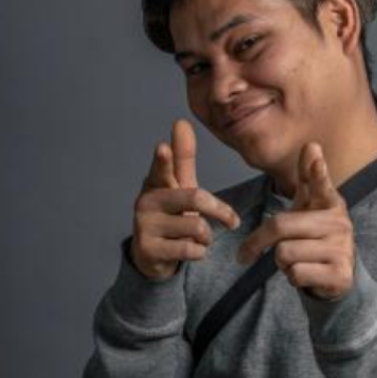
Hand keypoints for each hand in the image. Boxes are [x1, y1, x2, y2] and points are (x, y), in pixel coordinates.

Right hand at [131, 118, 240, 279]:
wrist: (152, 255)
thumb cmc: (171, 214)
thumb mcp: (180, 186)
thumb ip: (183, 157)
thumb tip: (181, 122)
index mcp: (156, 182)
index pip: (162, 169)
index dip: (163, 160)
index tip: (163, 148)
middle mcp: (146, 201)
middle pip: (195, 198)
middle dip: (219, 211)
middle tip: (232, 222)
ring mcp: (144, 226)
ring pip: (197, 228)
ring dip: (206, 237)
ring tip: (197, 238)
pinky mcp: (148, 249)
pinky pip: (190, 249)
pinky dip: (199, 252)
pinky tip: (189, 251)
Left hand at [237, 142, 355, 300]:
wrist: (338, 275)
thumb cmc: (316, 236)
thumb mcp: (310, 206)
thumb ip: (309, 178)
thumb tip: (312, 144)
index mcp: (331, 204)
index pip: (321, 184)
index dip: (316, 170)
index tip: (312, 149)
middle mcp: (339, 224)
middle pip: (280, 226)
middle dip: (258, 242)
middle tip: (248, 252)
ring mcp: (342, 250)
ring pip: (285, 254)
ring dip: (281, 263)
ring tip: (295, 260)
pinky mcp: (340, 275)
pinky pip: (296, 274)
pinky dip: (292, 277)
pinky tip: (304, 273)